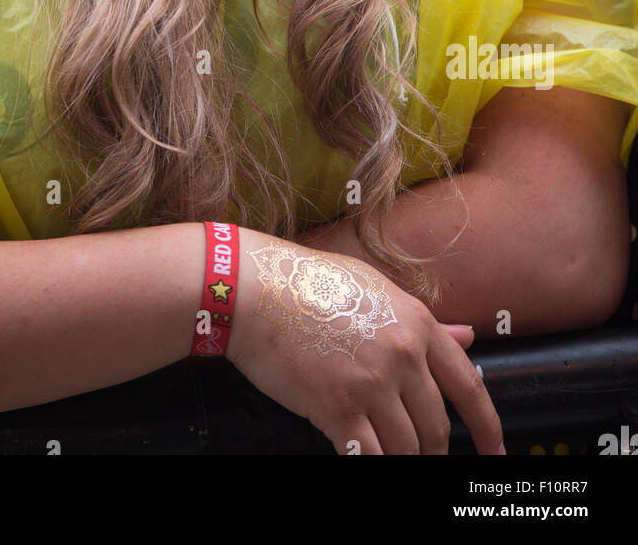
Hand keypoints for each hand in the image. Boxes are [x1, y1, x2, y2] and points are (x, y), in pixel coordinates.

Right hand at [226, 228, 502, 455]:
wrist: (255, 290)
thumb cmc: (308, 282)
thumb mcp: (375, 288)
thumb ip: (424, 320)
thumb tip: (467, 338)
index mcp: (417, 323)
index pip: (468, 386)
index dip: (487, 426)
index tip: (494, 451)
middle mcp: (403, 355)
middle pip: (436, 427)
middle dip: (433, 452)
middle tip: (424, 460)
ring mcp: (372, 383)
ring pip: (407, 449)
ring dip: (403, 462)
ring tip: (392, 460)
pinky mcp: (338, 409)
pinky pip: (370, 457)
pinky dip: (373, 466)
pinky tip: (365, 462)